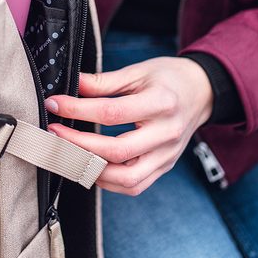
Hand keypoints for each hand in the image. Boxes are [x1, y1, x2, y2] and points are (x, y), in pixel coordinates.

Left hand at [46, 57, 213, 195]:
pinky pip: (135, 186)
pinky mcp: (164, 166)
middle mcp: (167, 133)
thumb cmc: (170, 79)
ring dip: (92, 170)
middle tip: (55, 134)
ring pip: (126, 179)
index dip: (78, 110)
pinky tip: (92, 166)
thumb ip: (104, 82)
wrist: (202, 92)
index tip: (56, 105)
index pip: (112, 113)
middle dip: (78, 145)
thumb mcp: (138, 71)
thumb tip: (72, 86)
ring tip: (70, 154)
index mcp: (161, 103)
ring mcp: (167, 154)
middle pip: (117, 151)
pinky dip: (109, 182)